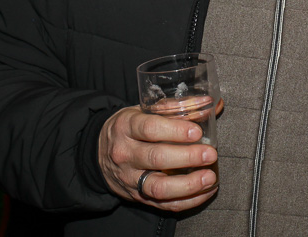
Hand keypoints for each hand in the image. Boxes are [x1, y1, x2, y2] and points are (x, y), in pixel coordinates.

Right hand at [98, 105, 218, 211]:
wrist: (98, 154)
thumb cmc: (129, 128)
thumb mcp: (142, 111)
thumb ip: (174, 107)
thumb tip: (207, 102)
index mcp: (126, 126)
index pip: (150, 129)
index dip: (175, 131)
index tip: (197, 132)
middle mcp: (126, 153)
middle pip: (156, 158)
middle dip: (187, 157)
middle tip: (210, 154)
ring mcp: (130, 178)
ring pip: (159, 187)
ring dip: (188, 185)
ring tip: (210, 177)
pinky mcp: (137, 196)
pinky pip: (163, 204)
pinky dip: (188, 201)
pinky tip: (205, 191)